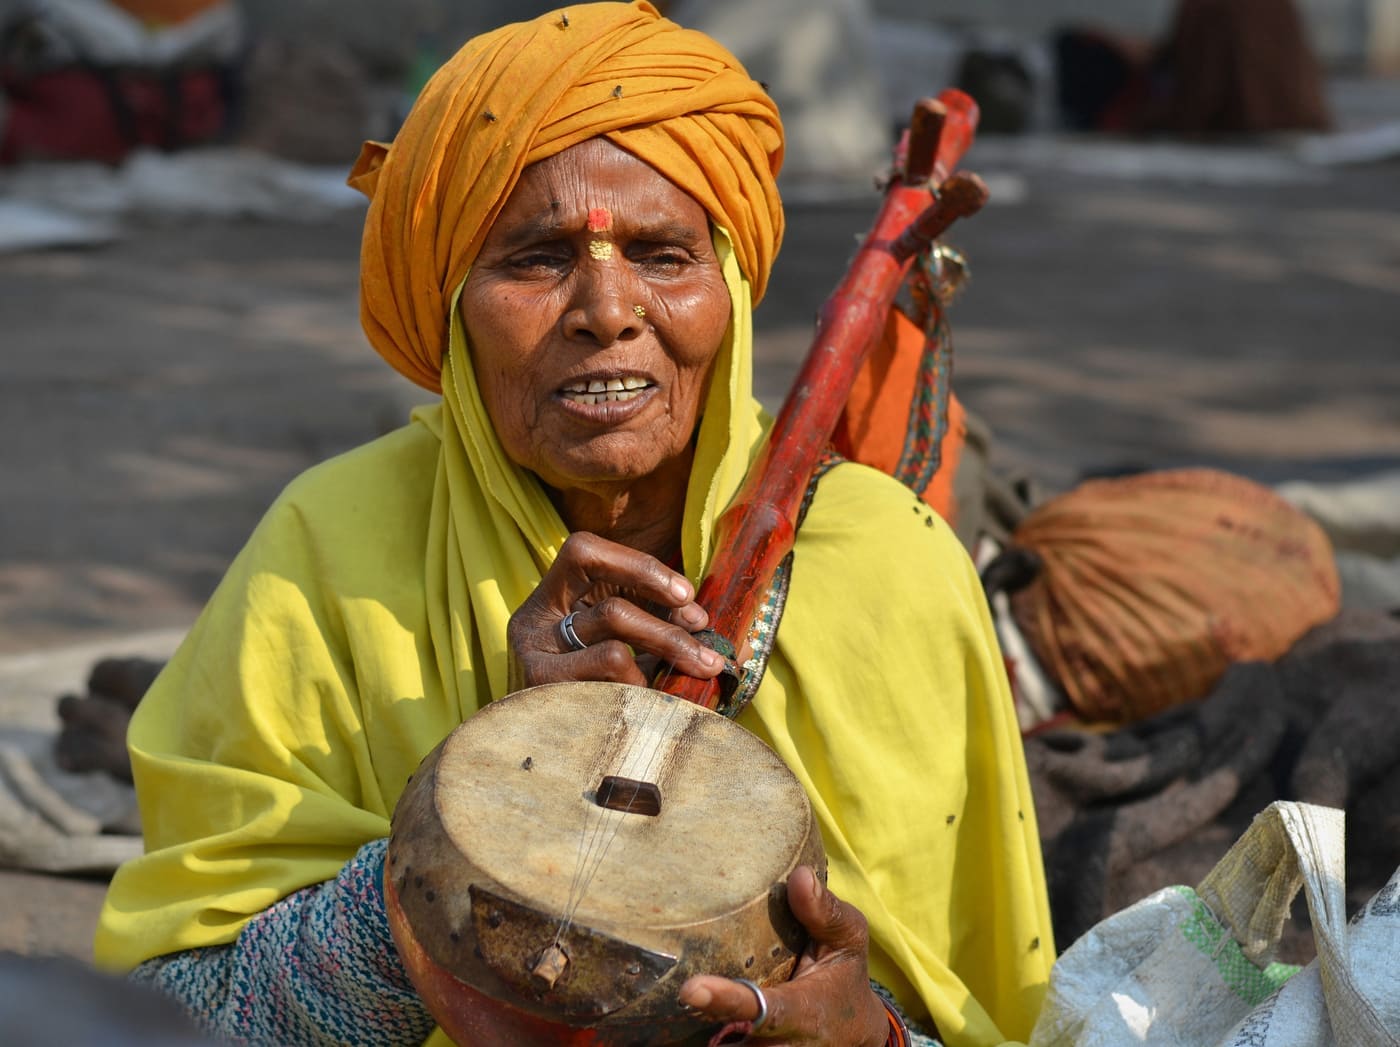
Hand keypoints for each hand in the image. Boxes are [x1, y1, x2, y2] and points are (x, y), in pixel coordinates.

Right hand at [507, 531, 725, 690]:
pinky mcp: (544, 693)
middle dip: (669, 633)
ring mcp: (534, 657)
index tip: (686, 595)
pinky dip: (639, 691)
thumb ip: (660, 618)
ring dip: (661, 662)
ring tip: (683, 677)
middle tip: (710, 657)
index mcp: (555, 591)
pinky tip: (646, 701)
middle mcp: (534, 619)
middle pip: (612, 611)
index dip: (639, 567)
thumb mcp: (623, 633)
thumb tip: (718, 632)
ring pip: (615, 651)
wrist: (547, 736)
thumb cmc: (597, 673)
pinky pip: (609, 686)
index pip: (584, 551)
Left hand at [678, 866, 888, 1045]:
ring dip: (695, 1022)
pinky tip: (689, 1000)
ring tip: (680, 991)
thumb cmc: (843, 976)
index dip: (727, 1000)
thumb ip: (825, 913)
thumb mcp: (848, 941)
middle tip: (675, 986)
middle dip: (701, 1015)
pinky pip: (715, 1044)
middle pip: (728, 1036)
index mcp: (804, 1011)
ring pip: (718, 1046)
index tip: (691, 989)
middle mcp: (779, 1043)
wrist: (852, 1032)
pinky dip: (697, 1026)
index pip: (764, 1010)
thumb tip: (798, 875)